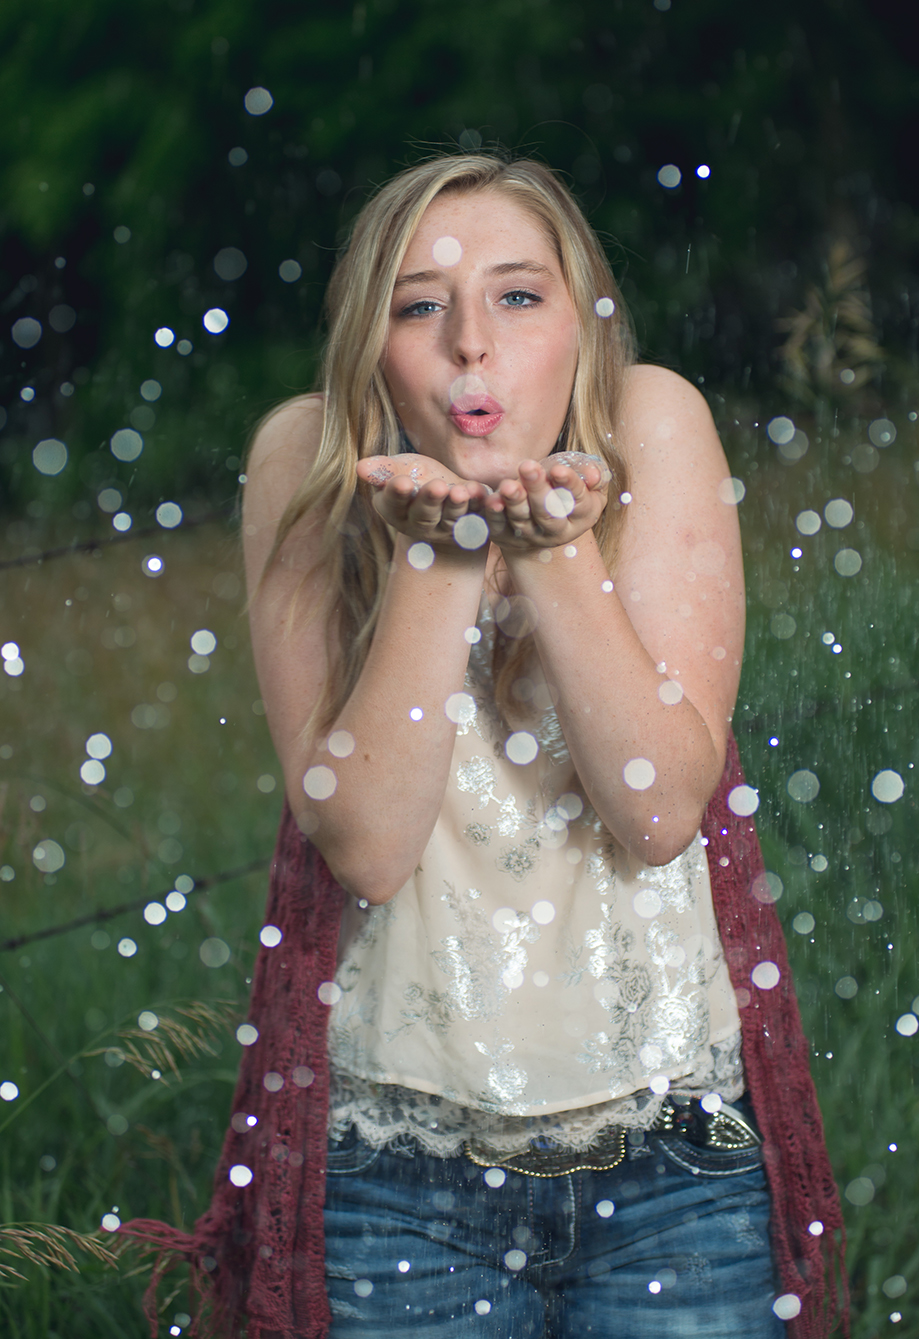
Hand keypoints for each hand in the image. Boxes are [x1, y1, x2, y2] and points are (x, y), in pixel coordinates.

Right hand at [356, 453, 491, 548]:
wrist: (445, 494)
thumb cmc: (415, 477)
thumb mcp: (399, 469)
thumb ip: (383, 469)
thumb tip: (360, 467)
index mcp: (396, 511)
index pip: (394, 503)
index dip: (397, 493)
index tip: (401, 481)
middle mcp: (420, 525)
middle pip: (424, 515)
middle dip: (431, 500)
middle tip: (438, 486)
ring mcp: (446, 528)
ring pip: (451, 518)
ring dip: (457, 505)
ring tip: (460, 491)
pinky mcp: (470, 525)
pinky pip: (477, 516)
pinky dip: (480, 506)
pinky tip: (482, 492)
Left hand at [480, 454, 608, 551]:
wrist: (543, 509)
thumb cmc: (565, 485)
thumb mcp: (585, 477)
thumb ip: (592, 473)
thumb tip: (594, 477)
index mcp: (582, 516)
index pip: (577, 501)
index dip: (569, 485)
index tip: (558, 470)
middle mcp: (558, 532)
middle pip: (548, 514)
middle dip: (537, 490)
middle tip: (528, 467)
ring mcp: (532, 537)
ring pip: (523, 521)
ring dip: (515, 502)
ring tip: (508, 485)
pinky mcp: (508, 538)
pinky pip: (499, 527)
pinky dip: (494, 514)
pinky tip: (492, 499)